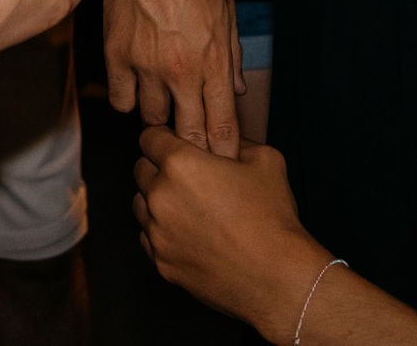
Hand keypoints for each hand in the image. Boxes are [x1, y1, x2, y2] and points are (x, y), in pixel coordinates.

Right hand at [104, 0, 242, 155]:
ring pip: (151, 120)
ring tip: (166, 113)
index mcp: (212, 60)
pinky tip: (137, 89)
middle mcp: (180, 71)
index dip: (225, 151)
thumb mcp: (226, 8)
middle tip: (197, 156)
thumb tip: (237, 89)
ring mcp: (145, 66)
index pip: (222, 125)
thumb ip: (231, 54)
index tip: (225, 165)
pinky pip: (121, 100)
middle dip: (196, 150)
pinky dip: (129, 100)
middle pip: (188, 134)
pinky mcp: (115, 56)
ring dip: (161, 120)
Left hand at [133, 128, 326, 340]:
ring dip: (156, 201)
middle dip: (159, 168)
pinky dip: (161, 232)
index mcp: (181, 165)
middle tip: (187, 177)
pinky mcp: (161, 263)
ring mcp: (157, 233)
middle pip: (140, 170)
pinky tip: (188, 234)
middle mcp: (160, 197)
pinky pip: (148, 238)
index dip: (163, 138)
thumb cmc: (272, 219)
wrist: (276, 278)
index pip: (150, 137)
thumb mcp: (266, 160)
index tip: (175, 144)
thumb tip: (228, 143)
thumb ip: (237, 142)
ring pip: (140, 205)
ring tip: (187, 207)